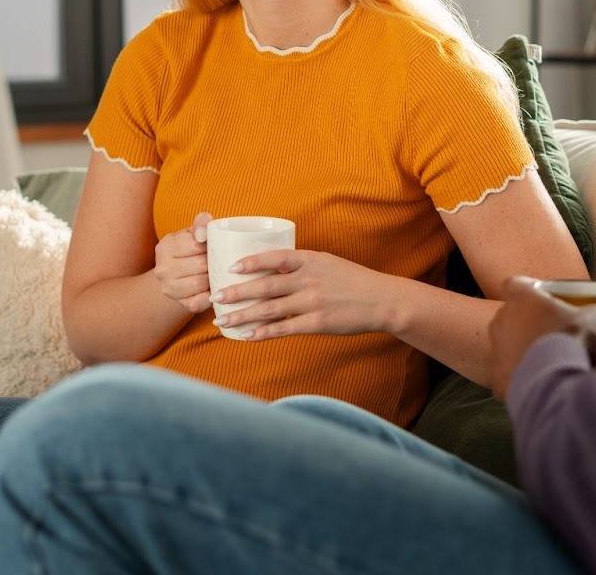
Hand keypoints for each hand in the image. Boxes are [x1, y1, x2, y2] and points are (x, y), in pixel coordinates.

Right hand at [153, 212, 210, 313]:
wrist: (177, 277)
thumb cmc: (188, 251)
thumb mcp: (191, 234)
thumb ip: (200, 224)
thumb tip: (207, 220)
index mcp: (165, 247)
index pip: (196, 244)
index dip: (211, 245)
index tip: (215, 246)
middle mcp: (162, 270)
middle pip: (200, 264)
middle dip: (214, 262)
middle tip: (221, 260)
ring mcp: (170, 289)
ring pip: (201, 283)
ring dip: (213, 278)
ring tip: (217, 272)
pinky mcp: (182, 304)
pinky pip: (202, 301)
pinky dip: (212, 295)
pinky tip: (214, 287)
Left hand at [210, 249, 395, 339]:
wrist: (380, 300)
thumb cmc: (352, 280)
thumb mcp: (326, 262)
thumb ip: (301, 265)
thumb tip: (271, 267)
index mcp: (309, 260)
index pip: (274, 258)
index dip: (251, 263)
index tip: (231, 268)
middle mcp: (308, 280)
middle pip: (265, 286)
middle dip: (236, 293)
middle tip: (215, 297)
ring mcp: (312, 302)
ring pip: (269, 310)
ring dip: (242, 315)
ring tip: (222, 320)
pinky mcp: (317, 324)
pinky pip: (284, 329)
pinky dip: (263, 333)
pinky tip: (247, 336)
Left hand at [489, 275, 595, 401]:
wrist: (561, 386)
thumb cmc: (576, 344)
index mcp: (522, 299)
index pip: (516, 285)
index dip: (528, 291)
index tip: (542, 299)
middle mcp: (502, 321)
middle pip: (511, 316)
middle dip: (527, 323)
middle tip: (551, 334)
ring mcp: (497, 351)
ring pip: (506, 347)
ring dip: (521, 351)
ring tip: (548, 363)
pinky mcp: (497, 380)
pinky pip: (506, 377)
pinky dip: (520, 381)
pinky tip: (540, 386)